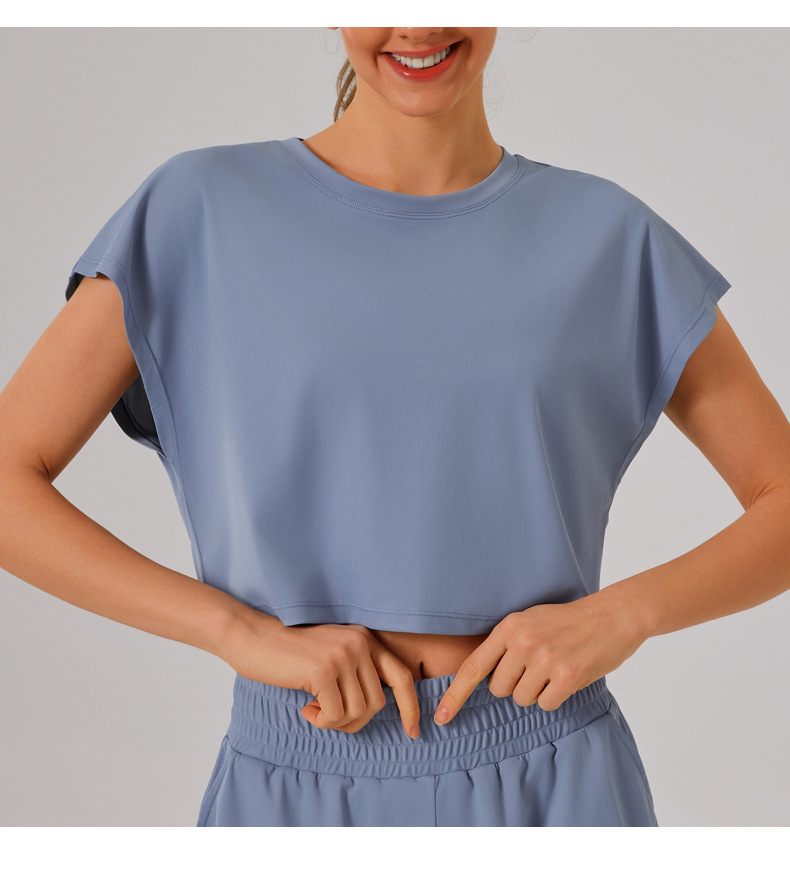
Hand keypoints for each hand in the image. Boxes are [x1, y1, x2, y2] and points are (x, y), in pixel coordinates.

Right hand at [220, 610, 420, 738]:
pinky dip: (321, 721)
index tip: (413, 731)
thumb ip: (357, 672)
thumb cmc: (289, 654)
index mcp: (365, 638)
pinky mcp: (322, 670)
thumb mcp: (332, 655)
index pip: (402, 675)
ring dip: (336, 722)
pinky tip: (305, 709)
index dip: (411, 707)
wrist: (253, 637)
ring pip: (358, 712)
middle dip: (355, 721)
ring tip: (315, 710)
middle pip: (377, 703)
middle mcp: (359, 643)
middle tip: (329, 718)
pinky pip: (335, 715)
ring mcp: (342, 655)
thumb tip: (378, 709)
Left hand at [433, 591, 645, 723]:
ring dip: (537, 691)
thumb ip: (506, 643)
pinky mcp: (567, 676)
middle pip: (500, 689)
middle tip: (537, 667)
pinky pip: (546, 704)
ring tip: (555, 668)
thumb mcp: (530, 620)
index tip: (441, 716)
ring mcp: (544, 659)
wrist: (612, 615)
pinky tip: (567, 676)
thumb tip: (484, 677)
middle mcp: (522, 642)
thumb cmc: (568, 620)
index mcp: (509, 627)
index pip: (473, 667)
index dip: (454, 694)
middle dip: (515, 685)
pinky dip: (555, 697)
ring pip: (523, 699)